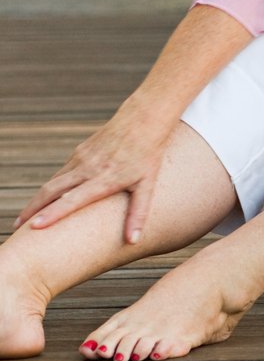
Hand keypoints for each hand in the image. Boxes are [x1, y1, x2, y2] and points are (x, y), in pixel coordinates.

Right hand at [17, 104, 175, 243]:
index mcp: (105, 178)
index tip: (34, 226)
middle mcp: (88, 168)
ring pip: (52, 182)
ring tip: (25, 218)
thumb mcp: (148, 184)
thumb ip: (139, 213)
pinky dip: (50, 187)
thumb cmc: (149, 153)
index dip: (54, 213)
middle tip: (17, 228)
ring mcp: (81, 158)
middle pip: (52, 191)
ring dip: (37, 200)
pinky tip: (45, 199)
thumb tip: (133, 241)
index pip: (74, 199)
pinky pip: (61, 173)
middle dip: (32, 210)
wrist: (143, 118)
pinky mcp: (79, 152)